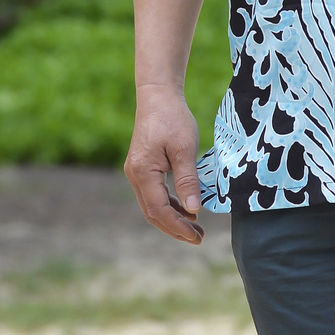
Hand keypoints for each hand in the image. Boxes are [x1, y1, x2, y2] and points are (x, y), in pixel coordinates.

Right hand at [124, 85, 205, 244]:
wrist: (158, 96)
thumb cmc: (173, 118)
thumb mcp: (185, 149)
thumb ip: (188, 180)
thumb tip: (194, 211)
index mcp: (143, 172)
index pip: (159, 210)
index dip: (177, 227)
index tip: (196, 236)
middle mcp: (135, 175)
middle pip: (153, 213)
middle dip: (175, 229)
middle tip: (199, 238)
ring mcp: (137, 173)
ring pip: (153, 206)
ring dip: (174, 219)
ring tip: (196, 229)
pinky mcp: (144, 168)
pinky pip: (155, 194)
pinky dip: (171, 205)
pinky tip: (188, 210)